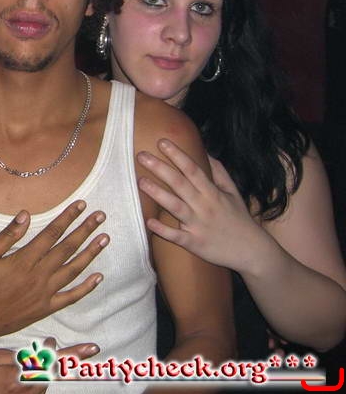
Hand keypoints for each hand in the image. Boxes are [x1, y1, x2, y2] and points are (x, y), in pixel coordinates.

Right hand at [0, 200, 107, 341]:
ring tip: (104, 238)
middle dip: (85, 229)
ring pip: (74, 270)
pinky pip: (71, 297)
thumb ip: (6, 236)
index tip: (81, 205)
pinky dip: (86, 287)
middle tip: (100, 216)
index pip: (51, 233)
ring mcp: (44, 294)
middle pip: (67, 248)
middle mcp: (38, 276)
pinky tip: (98, 277)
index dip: (68, 218)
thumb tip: (26, 215)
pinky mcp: (45, 308)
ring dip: (91, 253)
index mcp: (23, 261)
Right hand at [0, 337, 98, 393]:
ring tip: (32, 363)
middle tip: (75, 347)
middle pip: (52, 376)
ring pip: (45, 386)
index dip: (72, 356)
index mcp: (17, 378)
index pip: (52, 364)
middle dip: (60, 360)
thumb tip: (46, 350)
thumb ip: (22, 356)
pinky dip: (36, 384)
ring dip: (46, 373)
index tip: (90, 349)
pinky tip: (25, 378)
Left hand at [138, 138, 267, 271]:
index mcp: (212, 193)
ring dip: (157, 194)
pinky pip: (177, 236)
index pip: (193, 169)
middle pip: (180, 184)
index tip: (162, 142)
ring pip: (175, 207)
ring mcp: (198, 225)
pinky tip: (149, 222)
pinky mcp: (194, 243)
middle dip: (160, 168)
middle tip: (141, 155)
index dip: (177, 155)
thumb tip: (206, 152)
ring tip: (140, 181)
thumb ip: (219, 172)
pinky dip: (163, 230)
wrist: (252, 251)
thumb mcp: (233, 192)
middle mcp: (204, 206)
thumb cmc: (239, 219)